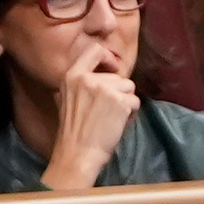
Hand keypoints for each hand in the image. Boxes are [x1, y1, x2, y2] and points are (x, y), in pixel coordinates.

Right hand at [43, 49, 143, 190]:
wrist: (77, 152)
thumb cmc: (75, 131)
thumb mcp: (68, 98)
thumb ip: (83, 83)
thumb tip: (106, 75)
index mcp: (72, 75)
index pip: (94, 51)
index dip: (108, 57)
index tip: (114, 68)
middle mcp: (87, 78)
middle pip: (118, 77)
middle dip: (119, 93)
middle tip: (108, 112)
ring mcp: (104, 89)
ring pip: (129, 88)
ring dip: (126, 103)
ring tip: (112, 118)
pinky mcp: (119, 101)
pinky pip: (135, 102)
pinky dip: (131, 114)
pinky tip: (117, 123)